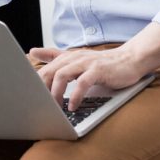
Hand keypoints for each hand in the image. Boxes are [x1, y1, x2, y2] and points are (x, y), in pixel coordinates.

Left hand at [30, 45, 148, 110]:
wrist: (129, 60)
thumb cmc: (102, 63)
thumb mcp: (75, 58)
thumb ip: (54, 55)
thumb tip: (32, 51)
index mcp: (66, 57)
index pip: (44, 69)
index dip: (34, 84)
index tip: (30, 98)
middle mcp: (73, 58)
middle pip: (49, 72)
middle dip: (41, 90)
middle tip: (41, 106)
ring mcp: (86, 63)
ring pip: (62, 75)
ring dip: (56, 93)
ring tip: (55, 108)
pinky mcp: (98, 70)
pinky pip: (82, 83)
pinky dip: (75, 96)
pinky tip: (73, 106)